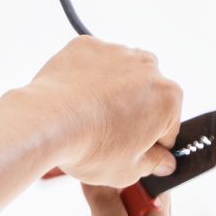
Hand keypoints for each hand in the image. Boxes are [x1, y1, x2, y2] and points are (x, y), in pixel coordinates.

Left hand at [21, 36, 182, 186]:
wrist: (47, 122)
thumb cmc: (90, 146)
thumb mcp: (130, 170)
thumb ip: (154, 163)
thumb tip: (163, 161)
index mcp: (168, 97)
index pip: (166, 125)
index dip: (150, 142)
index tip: (132, 148)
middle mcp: (148, 67)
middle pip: (145, 95)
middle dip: (132, 112)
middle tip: (106, 132)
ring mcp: (115, 52)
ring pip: (119, 74)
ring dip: (110, 90)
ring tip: (86, 115)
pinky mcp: (85, 45)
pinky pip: (90, 62)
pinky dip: (84, 75)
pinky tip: (73, 97)